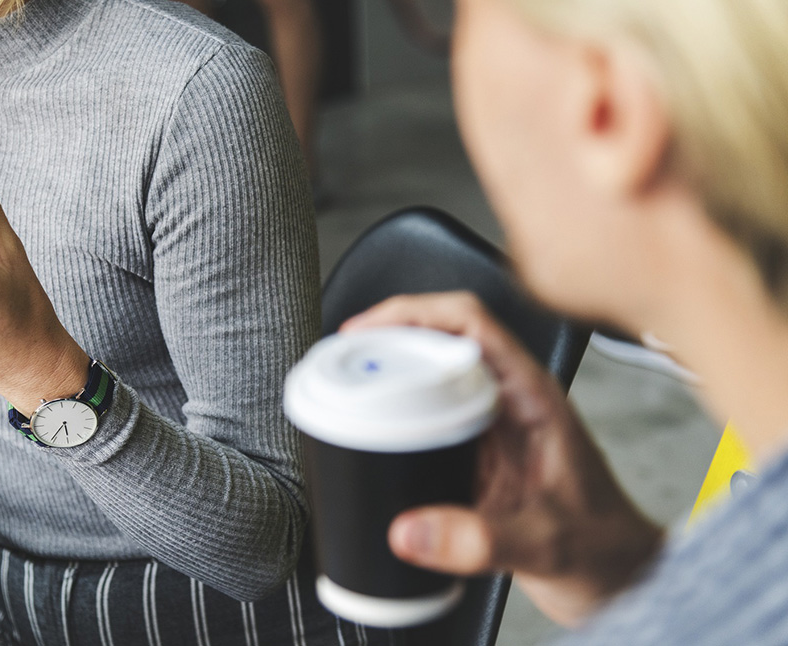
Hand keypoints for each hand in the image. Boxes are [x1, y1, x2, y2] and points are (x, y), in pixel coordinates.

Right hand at [342, 292, 662, 626]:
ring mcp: (493, 425)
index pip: (470, 323)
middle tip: (343, 357)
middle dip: (387, 338)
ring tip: (345, 383)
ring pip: (432, 374)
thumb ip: (478, 540)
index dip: (412, 313)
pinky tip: (370, 430)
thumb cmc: (605, 551)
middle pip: (441, 339)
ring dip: (389, 372)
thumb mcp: (544, 544)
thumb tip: (409, 530)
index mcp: (534, 397)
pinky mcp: (478, 454)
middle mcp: (511, 401)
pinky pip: (428, 415)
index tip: (367, 329)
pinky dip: (395, 412)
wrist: (622, 579)